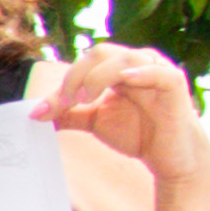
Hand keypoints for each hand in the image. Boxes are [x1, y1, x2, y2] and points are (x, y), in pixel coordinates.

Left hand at [33, 41, 209, 210]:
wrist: (169, 157)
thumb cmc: (137, 132)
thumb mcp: (94, 121)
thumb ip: (67, 114)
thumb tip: (35, 113)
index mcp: (116, 68)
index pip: (85, 63)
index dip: (65, 82)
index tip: (47, 110)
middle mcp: (136, 63)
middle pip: (100, 53)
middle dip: (77, 77)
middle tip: (66, 103)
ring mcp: (157, 70)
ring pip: (124, 59)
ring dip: (98, 77)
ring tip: (85, 100)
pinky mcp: (175, 84)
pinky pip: (159, 72)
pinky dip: (142, 73)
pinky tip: (125, 80)